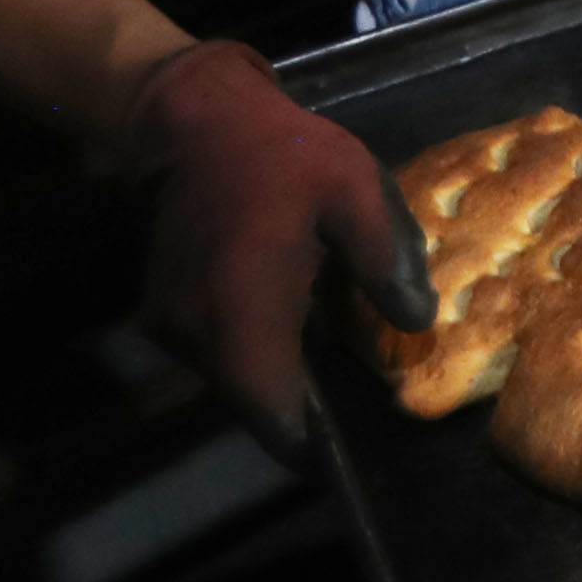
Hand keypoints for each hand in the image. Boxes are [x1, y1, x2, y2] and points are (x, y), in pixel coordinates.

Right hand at [122, 39, 433, 450]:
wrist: (195, 123)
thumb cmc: (283, 156)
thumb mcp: (354, 192)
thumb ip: (387, 260)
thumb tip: (418, 324)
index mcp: (245, 310)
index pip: (272, 413)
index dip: (311, 447)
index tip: (351, 459)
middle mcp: (198, 332)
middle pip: (254, 404)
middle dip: (303, 415)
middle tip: (359, 413)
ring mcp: (172, 326)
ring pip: (233, 381)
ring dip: (277, 382)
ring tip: (334, 375)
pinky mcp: (163, 314)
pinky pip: (216, 356)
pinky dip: (254, 356)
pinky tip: (295, 333)